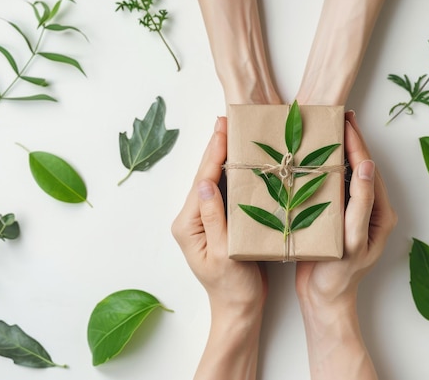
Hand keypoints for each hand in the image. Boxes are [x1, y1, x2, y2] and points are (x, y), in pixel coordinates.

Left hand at [171, 117, 265, 379]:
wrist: (239, 309)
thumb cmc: (232, 287)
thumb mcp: (225, 253)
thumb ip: (214, 217)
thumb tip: (206, 182)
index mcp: (188, 225)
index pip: (202, 181)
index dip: (213, 153)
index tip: (223, 128)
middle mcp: (191, 219)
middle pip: (204, 176)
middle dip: (216, 148)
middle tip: (227, 120)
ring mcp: (203, 221)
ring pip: (213, 182)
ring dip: (223, 158)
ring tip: (233, 133)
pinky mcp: (217, 224)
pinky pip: (223, 193)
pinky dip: (231, 174)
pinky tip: (241, 161)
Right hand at [295, 110, 396, 379]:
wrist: (324, 300)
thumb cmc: (340, 276)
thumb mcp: (354, 240)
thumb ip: (362, 204)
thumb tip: (368, 166)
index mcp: (379, 213)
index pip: (368, 169)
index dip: (357, 142)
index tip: (346, 120)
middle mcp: (368, 209)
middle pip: (358, 167)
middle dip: (347, 141)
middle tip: (334, 117)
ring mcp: (351, 213)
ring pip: (344, 175)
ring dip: (334, 153)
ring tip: (322, 132)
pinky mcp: (335, 218)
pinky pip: (331, 188)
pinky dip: (323, 171)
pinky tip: (310, 160)